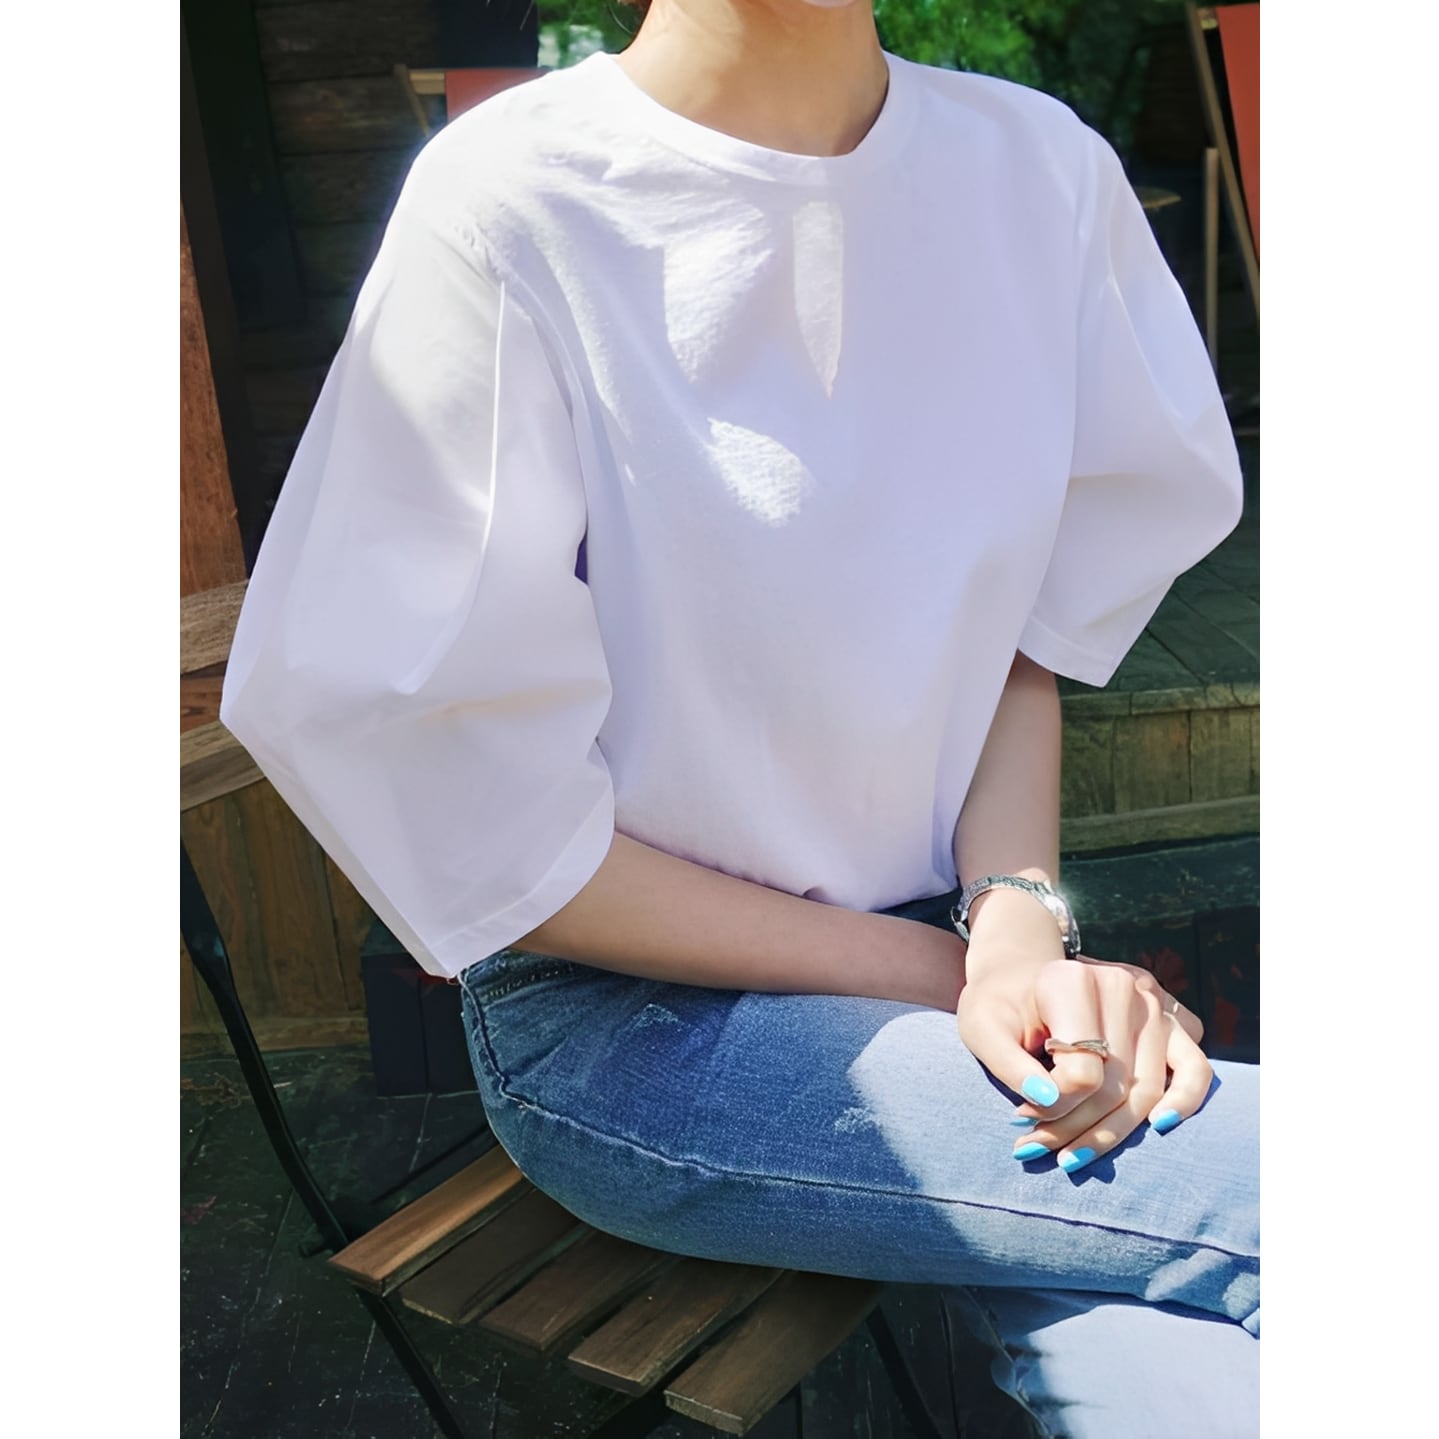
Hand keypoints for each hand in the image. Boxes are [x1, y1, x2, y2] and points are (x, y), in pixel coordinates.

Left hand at [956, 948, 1210, 1173]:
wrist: (1019, 980)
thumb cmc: (998, 1009)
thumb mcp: (981, 1029)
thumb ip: (1009, 1064)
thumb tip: (1047, 1100)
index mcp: (1072, 980)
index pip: (1081, 1069)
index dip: (1052, 1106)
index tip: (1019, 1118)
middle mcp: (1121, 985)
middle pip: (1115, 1084)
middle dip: (1076, 1129)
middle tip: (1035, 1149)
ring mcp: (1152, 1003)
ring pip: (1148, 1088)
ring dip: (1113, 1132)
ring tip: (1071, 1156)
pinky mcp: (1171, 1022)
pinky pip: (1194, 1068)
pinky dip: (1184, 1100)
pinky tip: (1159, 1125)